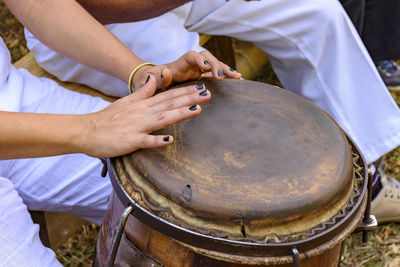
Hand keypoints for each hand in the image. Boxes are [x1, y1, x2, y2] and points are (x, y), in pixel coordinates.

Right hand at [81, 76, 210, 156]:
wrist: (86, 131)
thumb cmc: (107, 118)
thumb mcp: (126, 101)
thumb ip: (142, 92)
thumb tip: (155, 79)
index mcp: (142, 104)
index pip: (167, 96)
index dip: (185, 91)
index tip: (201, 86)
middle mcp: (142, 113)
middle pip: (169, 104)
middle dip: (189, 98)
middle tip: (208, 93)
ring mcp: (137, 127)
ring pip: (161, 119)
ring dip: (179, 114)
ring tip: (196, 109)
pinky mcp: (130, 141)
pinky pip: (145, 141)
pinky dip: (157, 140)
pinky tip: (170, 140)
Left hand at [131, 50, 240, 89]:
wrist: (154, 82)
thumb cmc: (152, 82)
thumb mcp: (152, 81)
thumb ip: (159, 78)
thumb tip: (166, 71)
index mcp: (179, 64)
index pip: (191, 56)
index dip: (200, 60)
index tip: (206, 67)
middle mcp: (190, 64)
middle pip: (206, 57)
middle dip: (216, 65)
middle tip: (222, 77)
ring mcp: (198, 70)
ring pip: (214, 65)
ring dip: (225, 69)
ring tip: (237, 77)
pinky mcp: (202, 77)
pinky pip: (216, 74)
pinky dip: (226, 75)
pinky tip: (237, 79)